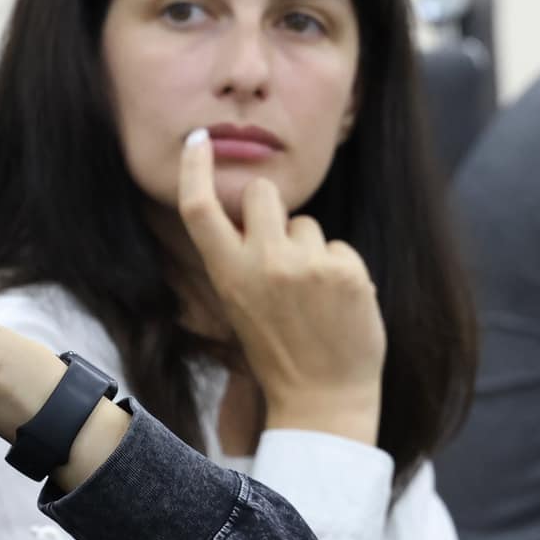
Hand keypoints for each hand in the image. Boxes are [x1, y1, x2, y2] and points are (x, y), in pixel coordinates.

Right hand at [178, 130, 385, 442]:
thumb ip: (240, 257)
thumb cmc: (280, 350)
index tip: (198, 140)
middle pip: (262, 193)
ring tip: (312, 295)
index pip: (199, 209)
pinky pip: (339, 246)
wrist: (323, 399)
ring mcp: (305, 266)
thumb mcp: (241, 304)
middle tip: (280, 247)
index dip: (194, 169)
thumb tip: (243, 208)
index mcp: (228, 275)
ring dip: (310, 248)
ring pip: (306, 222)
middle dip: (272, 207)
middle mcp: (262, 264)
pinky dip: (341, 270)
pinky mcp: (344, 272)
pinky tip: (337, 305)